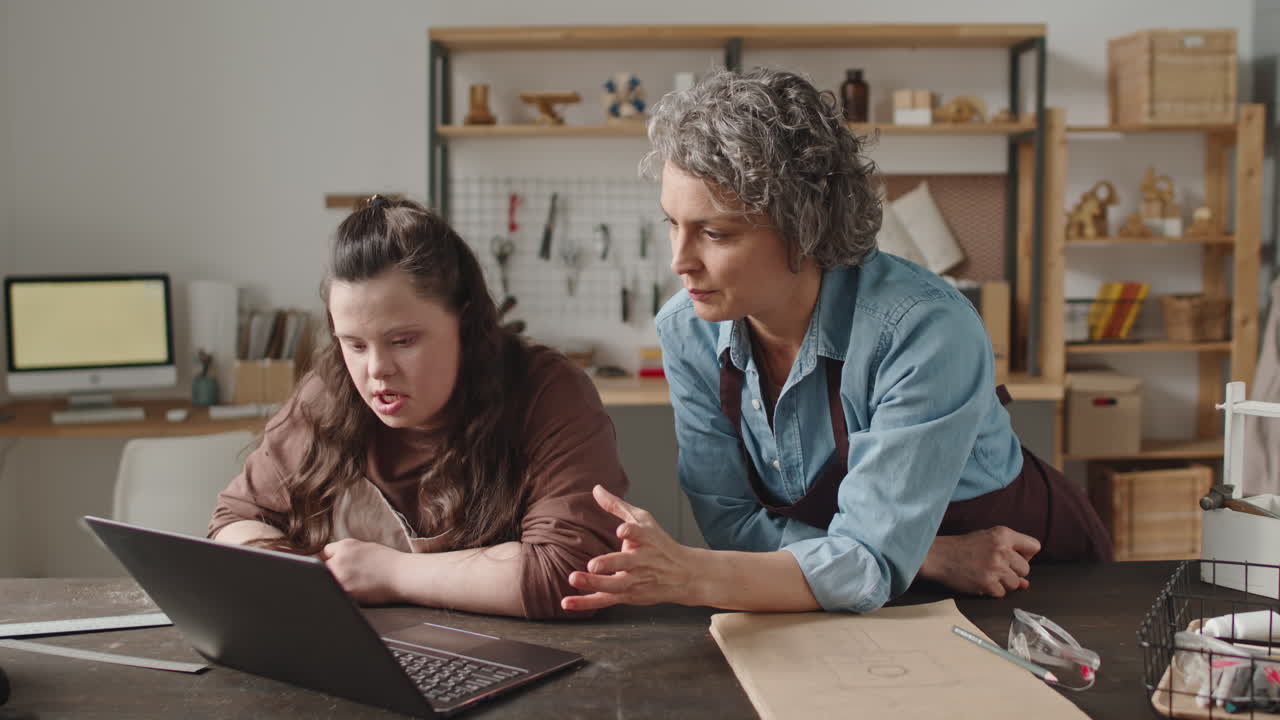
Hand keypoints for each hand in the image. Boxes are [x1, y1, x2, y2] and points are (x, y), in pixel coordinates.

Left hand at [320, 538, 404, 604]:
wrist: (403, 576)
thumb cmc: (388, 562)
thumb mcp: (364, 547)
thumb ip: (344, 551)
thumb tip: (327, 559)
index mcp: (344, 546)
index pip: (326, 552)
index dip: (333, 558)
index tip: (341, 565)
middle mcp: (339, 560)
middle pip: (323, 568)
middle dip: (333, 571)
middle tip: (352, 575)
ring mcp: (341, 577)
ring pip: (328, 581)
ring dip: (336, 583)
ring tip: (357, 582)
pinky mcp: (345, 593)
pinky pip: (336, 593)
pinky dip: (343, 593)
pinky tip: (359, 590)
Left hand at [561, 485, 700, 611]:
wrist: (685, 575)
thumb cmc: (660, 544)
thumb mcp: (644, 521)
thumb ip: (617, 506)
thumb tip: (596, 489)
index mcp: (646, 540)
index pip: (640, 534)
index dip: (631, 532)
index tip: (622, 530)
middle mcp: (641, 561)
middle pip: (626, 563)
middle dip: (610, 564)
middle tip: (593, 564)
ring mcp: (635, 581)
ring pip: (615, 585)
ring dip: (595, 583)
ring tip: (575, 578)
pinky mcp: (627, 596)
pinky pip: (605, 600)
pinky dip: (586, 602)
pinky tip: (567, 602)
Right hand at [919, 526, 1040, 596]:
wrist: (938, 556)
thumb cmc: (962, 547)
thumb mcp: (987, 539)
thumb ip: (1009, 554)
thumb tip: (1026, 583)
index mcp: (1003, 534)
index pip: (1034, 546)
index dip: (1026, 555)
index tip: (1014, 558)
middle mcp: (1002, 550)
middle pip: (1026, 569)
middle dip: (1014, 572)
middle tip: (996, 568)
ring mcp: (995, 567)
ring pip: (1016, 584)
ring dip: (1003, 583)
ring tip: (987, 575)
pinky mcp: (987, 583)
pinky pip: (1001, 593)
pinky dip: (992, 590)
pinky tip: (980, 581)